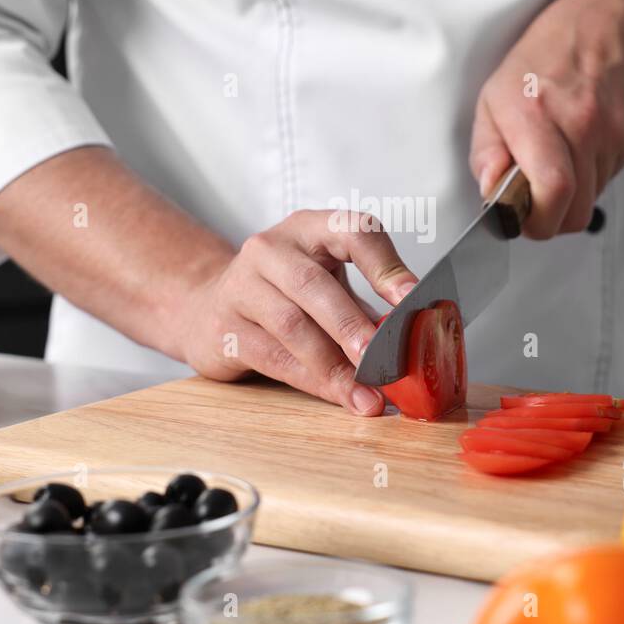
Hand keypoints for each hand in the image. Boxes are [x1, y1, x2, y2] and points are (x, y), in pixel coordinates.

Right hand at [177, 210, 417, 415]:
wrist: (208, 307)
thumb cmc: (284, 295)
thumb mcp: (327, 284)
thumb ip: (366, 305)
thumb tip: (416, 340)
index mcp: (309, 228)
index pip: (351, 231)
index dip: (384, 265)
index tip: (410, 298)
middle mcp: (270, 249)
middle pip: (312, 284)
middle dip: (352, 325)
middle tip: (382, 358)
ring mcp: (241, 286)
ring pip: (291, 326)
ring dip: (334, 365)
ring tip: (366, 392)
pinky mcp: (224, 328)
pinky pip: (273, 357)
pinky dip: (312, 381)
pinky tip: (338, 395)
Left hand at [469, 0, 623, 238]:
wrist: (606, 28)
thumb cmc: (541, 63)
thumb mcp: (493, 98)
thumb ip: (485, 151)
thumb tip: (491, 191)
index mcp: (534, 114)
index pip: (552, 189)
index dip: (537, 220)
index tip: (522, 219)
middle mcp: (578, 123)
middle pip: (574, 210)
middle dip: (551, 219)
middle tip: (535, 202)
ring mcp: (610, 132)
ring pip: (591, 201)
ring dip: (571, 196)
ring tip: (558, 159)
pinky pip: (606, 181)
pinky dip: (590, 177)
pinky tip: (580, 146)